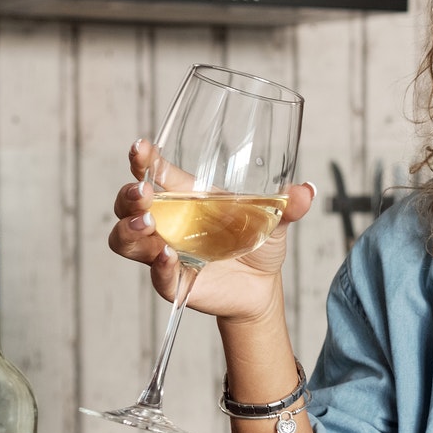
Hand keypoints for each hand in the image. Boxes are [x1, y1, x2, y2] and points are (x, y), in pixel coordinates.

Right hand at [107, 139, 316, 325]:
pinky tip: (168, 256)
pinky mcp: (172, 281)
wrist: (263, 286)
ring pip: (125, 239)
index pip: (154, 172)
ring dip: (131, 230)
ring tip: (149, 223)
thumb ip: (288, 205)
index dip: (142, 159)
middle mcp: (168, 221)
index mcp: (186, 196)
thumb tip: (306, 190)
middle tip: (141, 191)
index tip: (140, 146)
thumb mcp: (276, 219)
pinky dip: (159, 265)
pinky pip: (156, 273)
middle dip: (129, 195)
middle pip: (128, 204)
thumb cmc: (258, 242)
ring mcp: (165, 251)